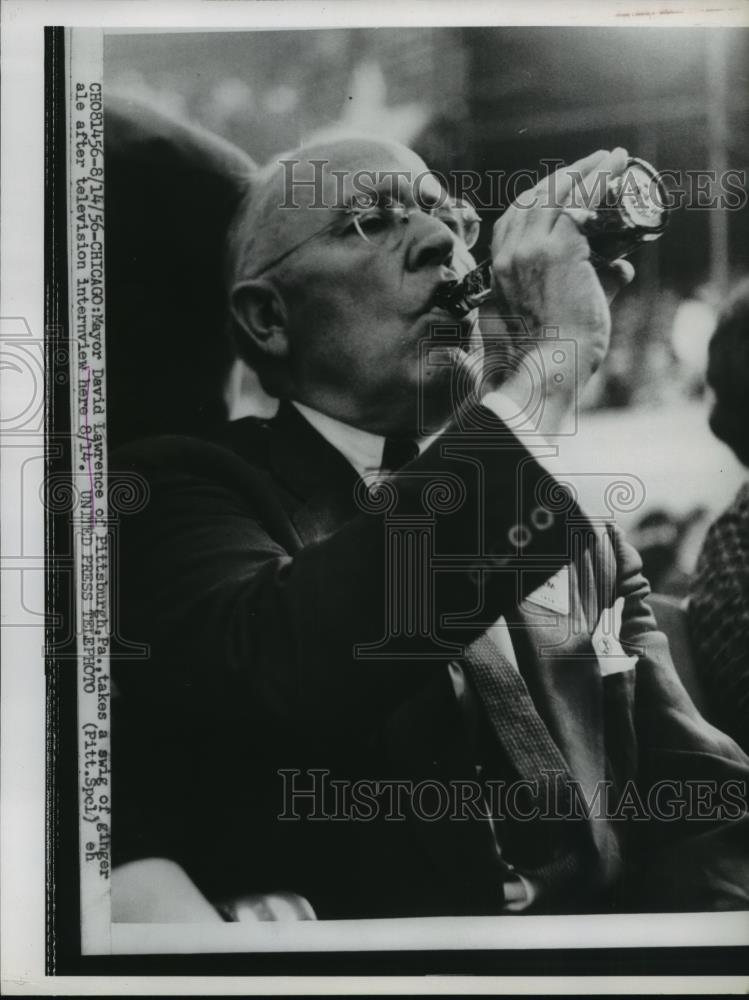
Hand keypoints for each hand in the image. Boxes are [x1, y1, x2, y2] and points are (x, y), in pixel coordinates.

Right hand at [490, 148, 630, 383]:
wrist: (550, 370)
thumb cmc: (556, 354)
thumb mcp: (562, 310)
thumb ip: (592, 283)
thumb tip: (622, 268)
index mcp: (501, 271)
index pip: (515, 218)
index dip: (542, 195)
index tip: (567, 185)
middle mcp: (509, 255)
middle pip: (534, 198)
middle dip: (565, 175)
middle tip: (596, 164)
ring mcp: (530, 250)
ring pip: (556, 193)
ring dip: (585, 170)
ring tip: (609, 158)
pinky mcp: (558, 249)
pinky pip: (578, 200)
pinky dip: (597, 179)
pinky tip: (613, 168)